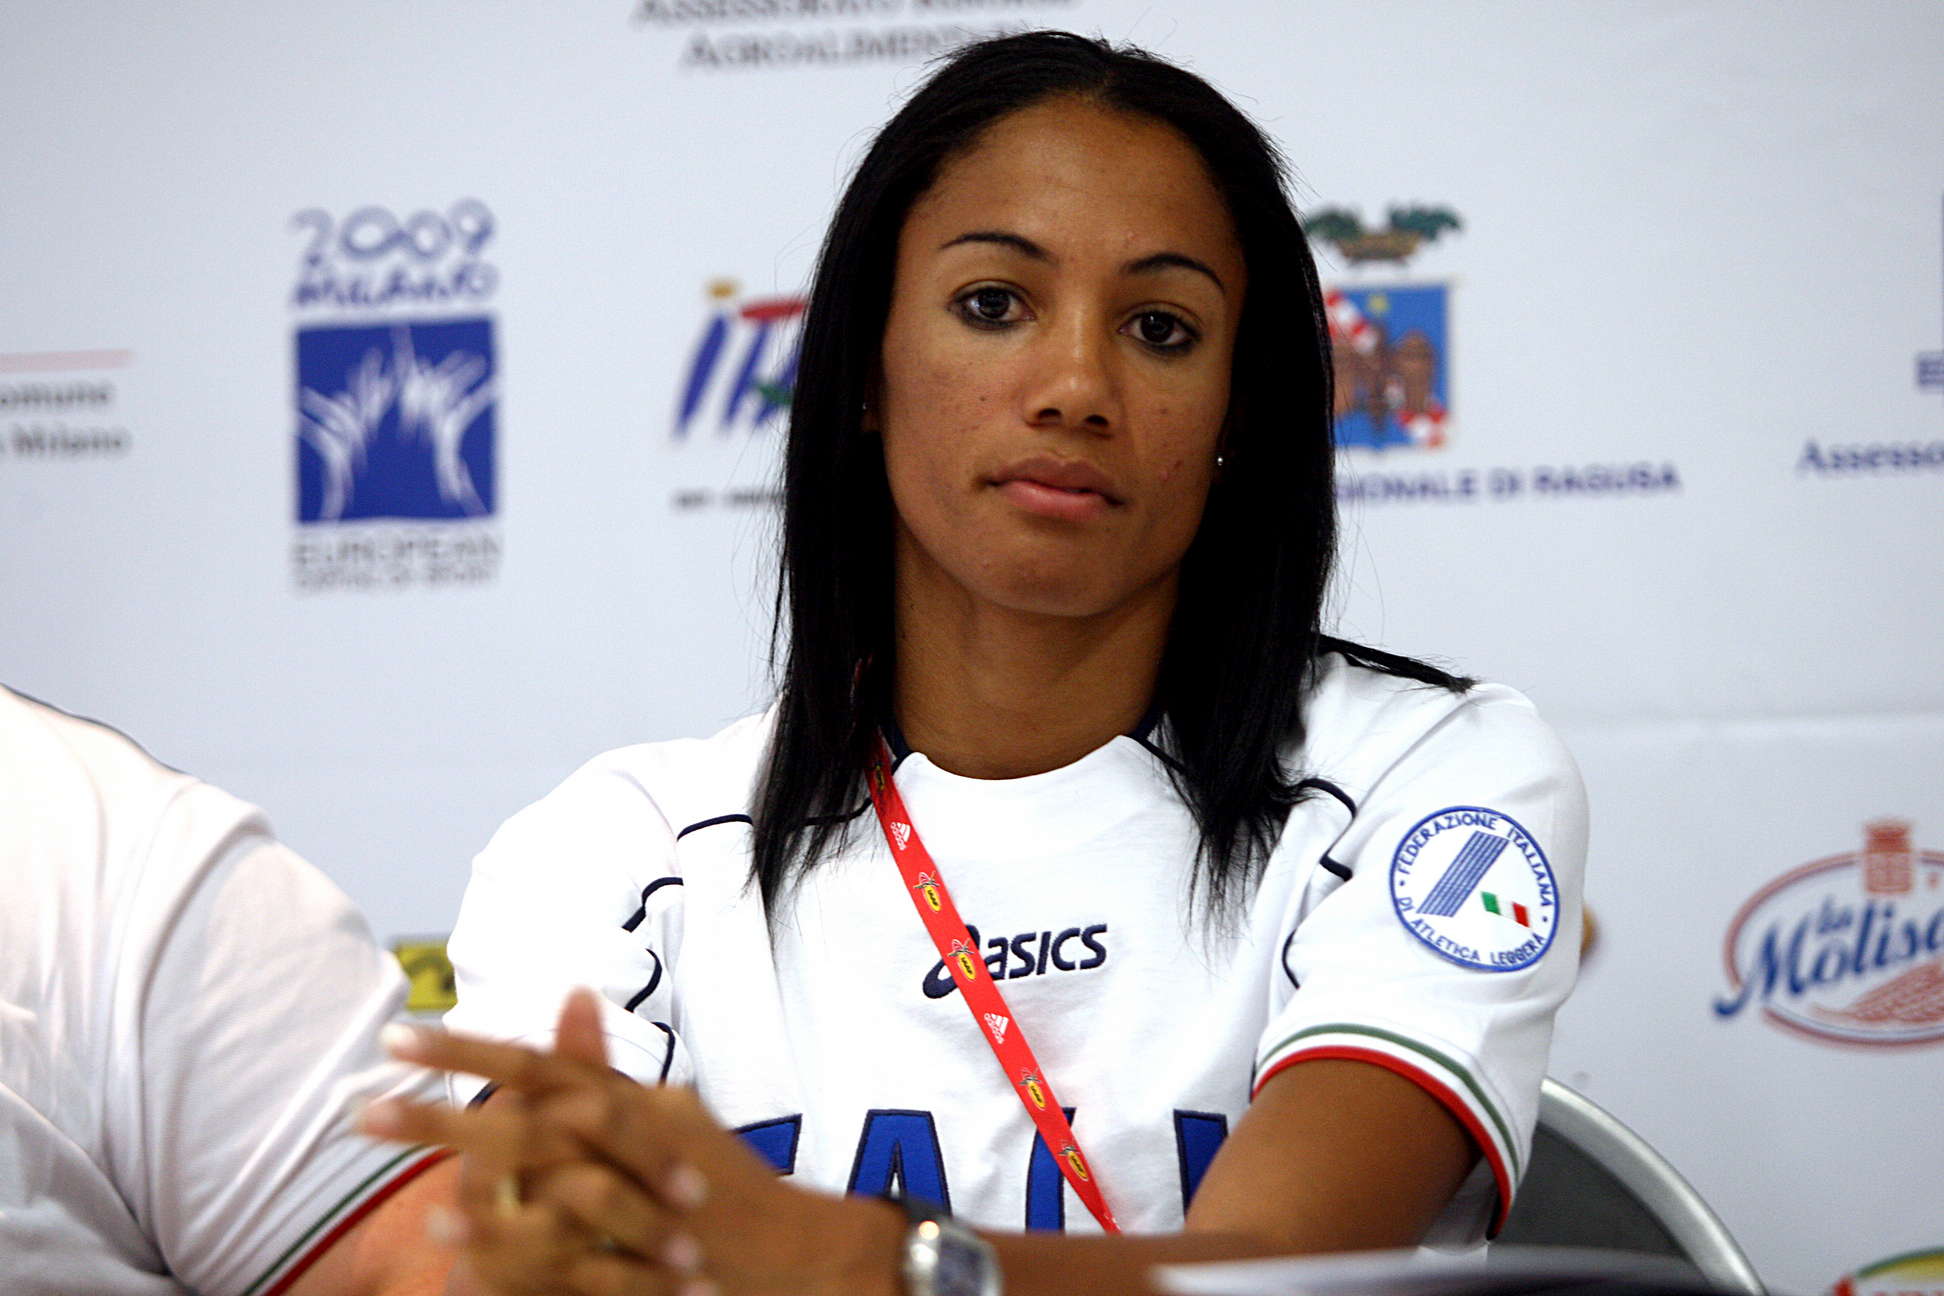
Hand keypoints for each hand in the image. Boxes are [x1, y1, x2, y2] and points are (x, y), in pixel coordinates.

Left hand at [359, 991, 902, 1295]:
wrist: (800, 1255)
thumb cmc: (721, 1184)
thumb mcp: (665, 1117)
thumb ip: (607, 1068)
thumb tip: (570, 994)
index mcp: (636, 1105)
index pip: (542, 1064)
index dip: (471, 1051)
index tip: (400, 1038)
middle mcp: (638, 1144)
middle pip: (532, 1117)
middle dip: (446, 1112)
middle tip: (366, 1106)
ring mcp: (642, 1203)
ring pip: (551, 1183)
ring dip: (474, 1181)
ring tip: (407, 1181)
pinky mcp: (642, 1262)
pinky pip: (566, 1257)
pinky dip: (510, 1253)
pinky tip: (456, 1252)